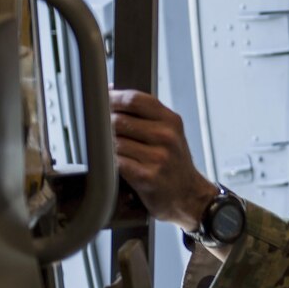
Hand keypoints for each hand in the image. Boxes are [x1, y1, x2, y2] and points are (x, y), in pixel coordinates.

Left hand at [110, 89, 216, 230]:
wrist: (188, 195)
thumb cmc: (173, 163)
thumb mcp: (170, 132)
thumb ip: (145, 114)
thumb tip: (111, 92)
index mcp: (171, 121)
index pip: (134, 99)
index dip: (112, 98)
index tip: (100, 102)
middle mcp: (166, 136)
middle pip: (118, 120)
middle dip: (104, 125)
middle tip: (100, 131)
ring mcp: (158, 157)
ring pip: (114, 142)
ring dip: (106, 147)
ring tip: (111, 152)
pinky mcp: (146, 177)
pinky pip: (115, 162)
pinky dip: (110, 163)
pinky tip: (115, 165)